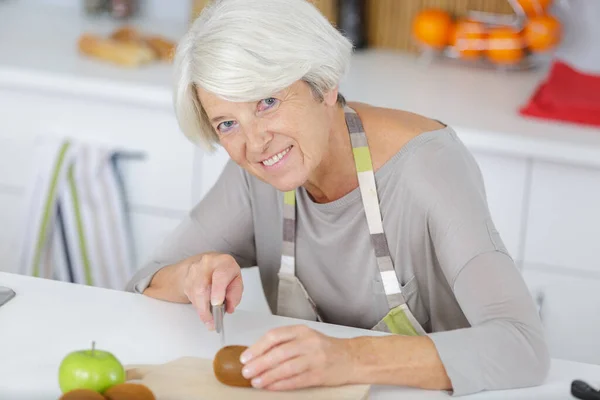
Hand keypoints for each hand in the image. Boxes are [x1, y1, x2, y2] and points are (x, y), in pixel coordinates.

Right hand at [182, 252, 242, 329]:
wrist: (207, 265)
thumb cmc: (224, 273)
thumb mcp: (236, 280)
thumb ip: (235, 294)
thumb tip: (229, 307)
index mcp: (223, 262)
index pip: (220, 276)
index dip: (218, 292)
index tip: (217, 305)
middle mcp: (207, 264)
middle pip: (202, 287)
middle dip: (206, 308)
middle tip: (211, 322)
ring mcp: (194, 270)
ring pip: (195, 294)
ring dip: (201, 309)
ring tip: (209, 319)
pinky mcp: (186, 279)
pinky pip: (191, 297)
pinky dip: (198, 306)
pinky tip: (204, 308)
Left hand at [239, 325, 354, 390]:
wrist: (351, 358)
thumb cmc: (326, 348)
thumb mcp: (306, 337)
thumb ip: (285, 343)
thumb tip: (258, 354)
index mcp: (302, 331)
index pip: (274, 336)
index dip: (257, 347)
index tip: (246, 357)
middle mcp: (308, 342)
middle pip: (278, 352)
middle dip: (259, 363)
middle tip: (246, 371)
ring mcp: (315, 359)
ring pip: (286, 367)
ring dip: (268, 376)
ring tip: (256, 381)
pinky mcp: (319, 375)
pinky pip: (295, 380)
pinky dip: (280, 385)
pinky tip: (271, 386)